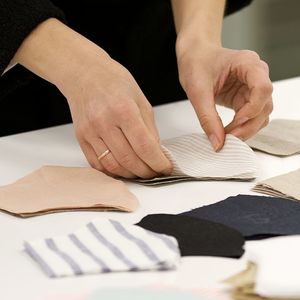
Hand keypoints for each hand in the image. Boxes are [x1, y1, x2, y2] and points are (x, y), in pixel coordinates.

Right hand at [65, 56, 171, 178]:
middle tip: (157, 173)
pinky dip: (113, 171)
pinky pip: (97, 163)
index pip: (144, 146)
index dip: (158, 162)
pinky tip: (124, 169)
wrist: (84, 73)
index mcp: (124, 110)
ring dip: (130, 175)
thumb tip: (157, 153)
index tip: (166, 168)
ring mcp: (90, 131)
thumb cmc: (115, 82)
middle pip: (128, 160)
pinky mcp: (81, 137)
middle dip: (146, 172)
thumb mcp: (142, 101)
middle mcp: (104, 122)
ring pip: (112, 165)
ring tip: (142, 172)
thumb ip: (150, 129)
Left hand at [177, 42, 272, 149]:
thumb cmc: (197, 61)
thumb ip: (208, 118)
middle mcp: (257, 74)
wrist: (195, 55)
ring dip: (248, 129)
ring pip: (262, 114)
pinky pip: (253, 117)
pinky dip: (243, 127)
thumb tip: (218, 142)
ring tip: (227, 137)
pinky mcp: (248, 98)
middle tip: (228, 138)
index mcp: (248, 63)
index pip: (263, 88)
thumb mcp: (197, 90)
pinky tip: (229, 132)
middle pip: (265, 105)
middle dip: (248, 124)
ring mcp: (254, 87)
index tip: (237, 121)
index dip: (253, 108)